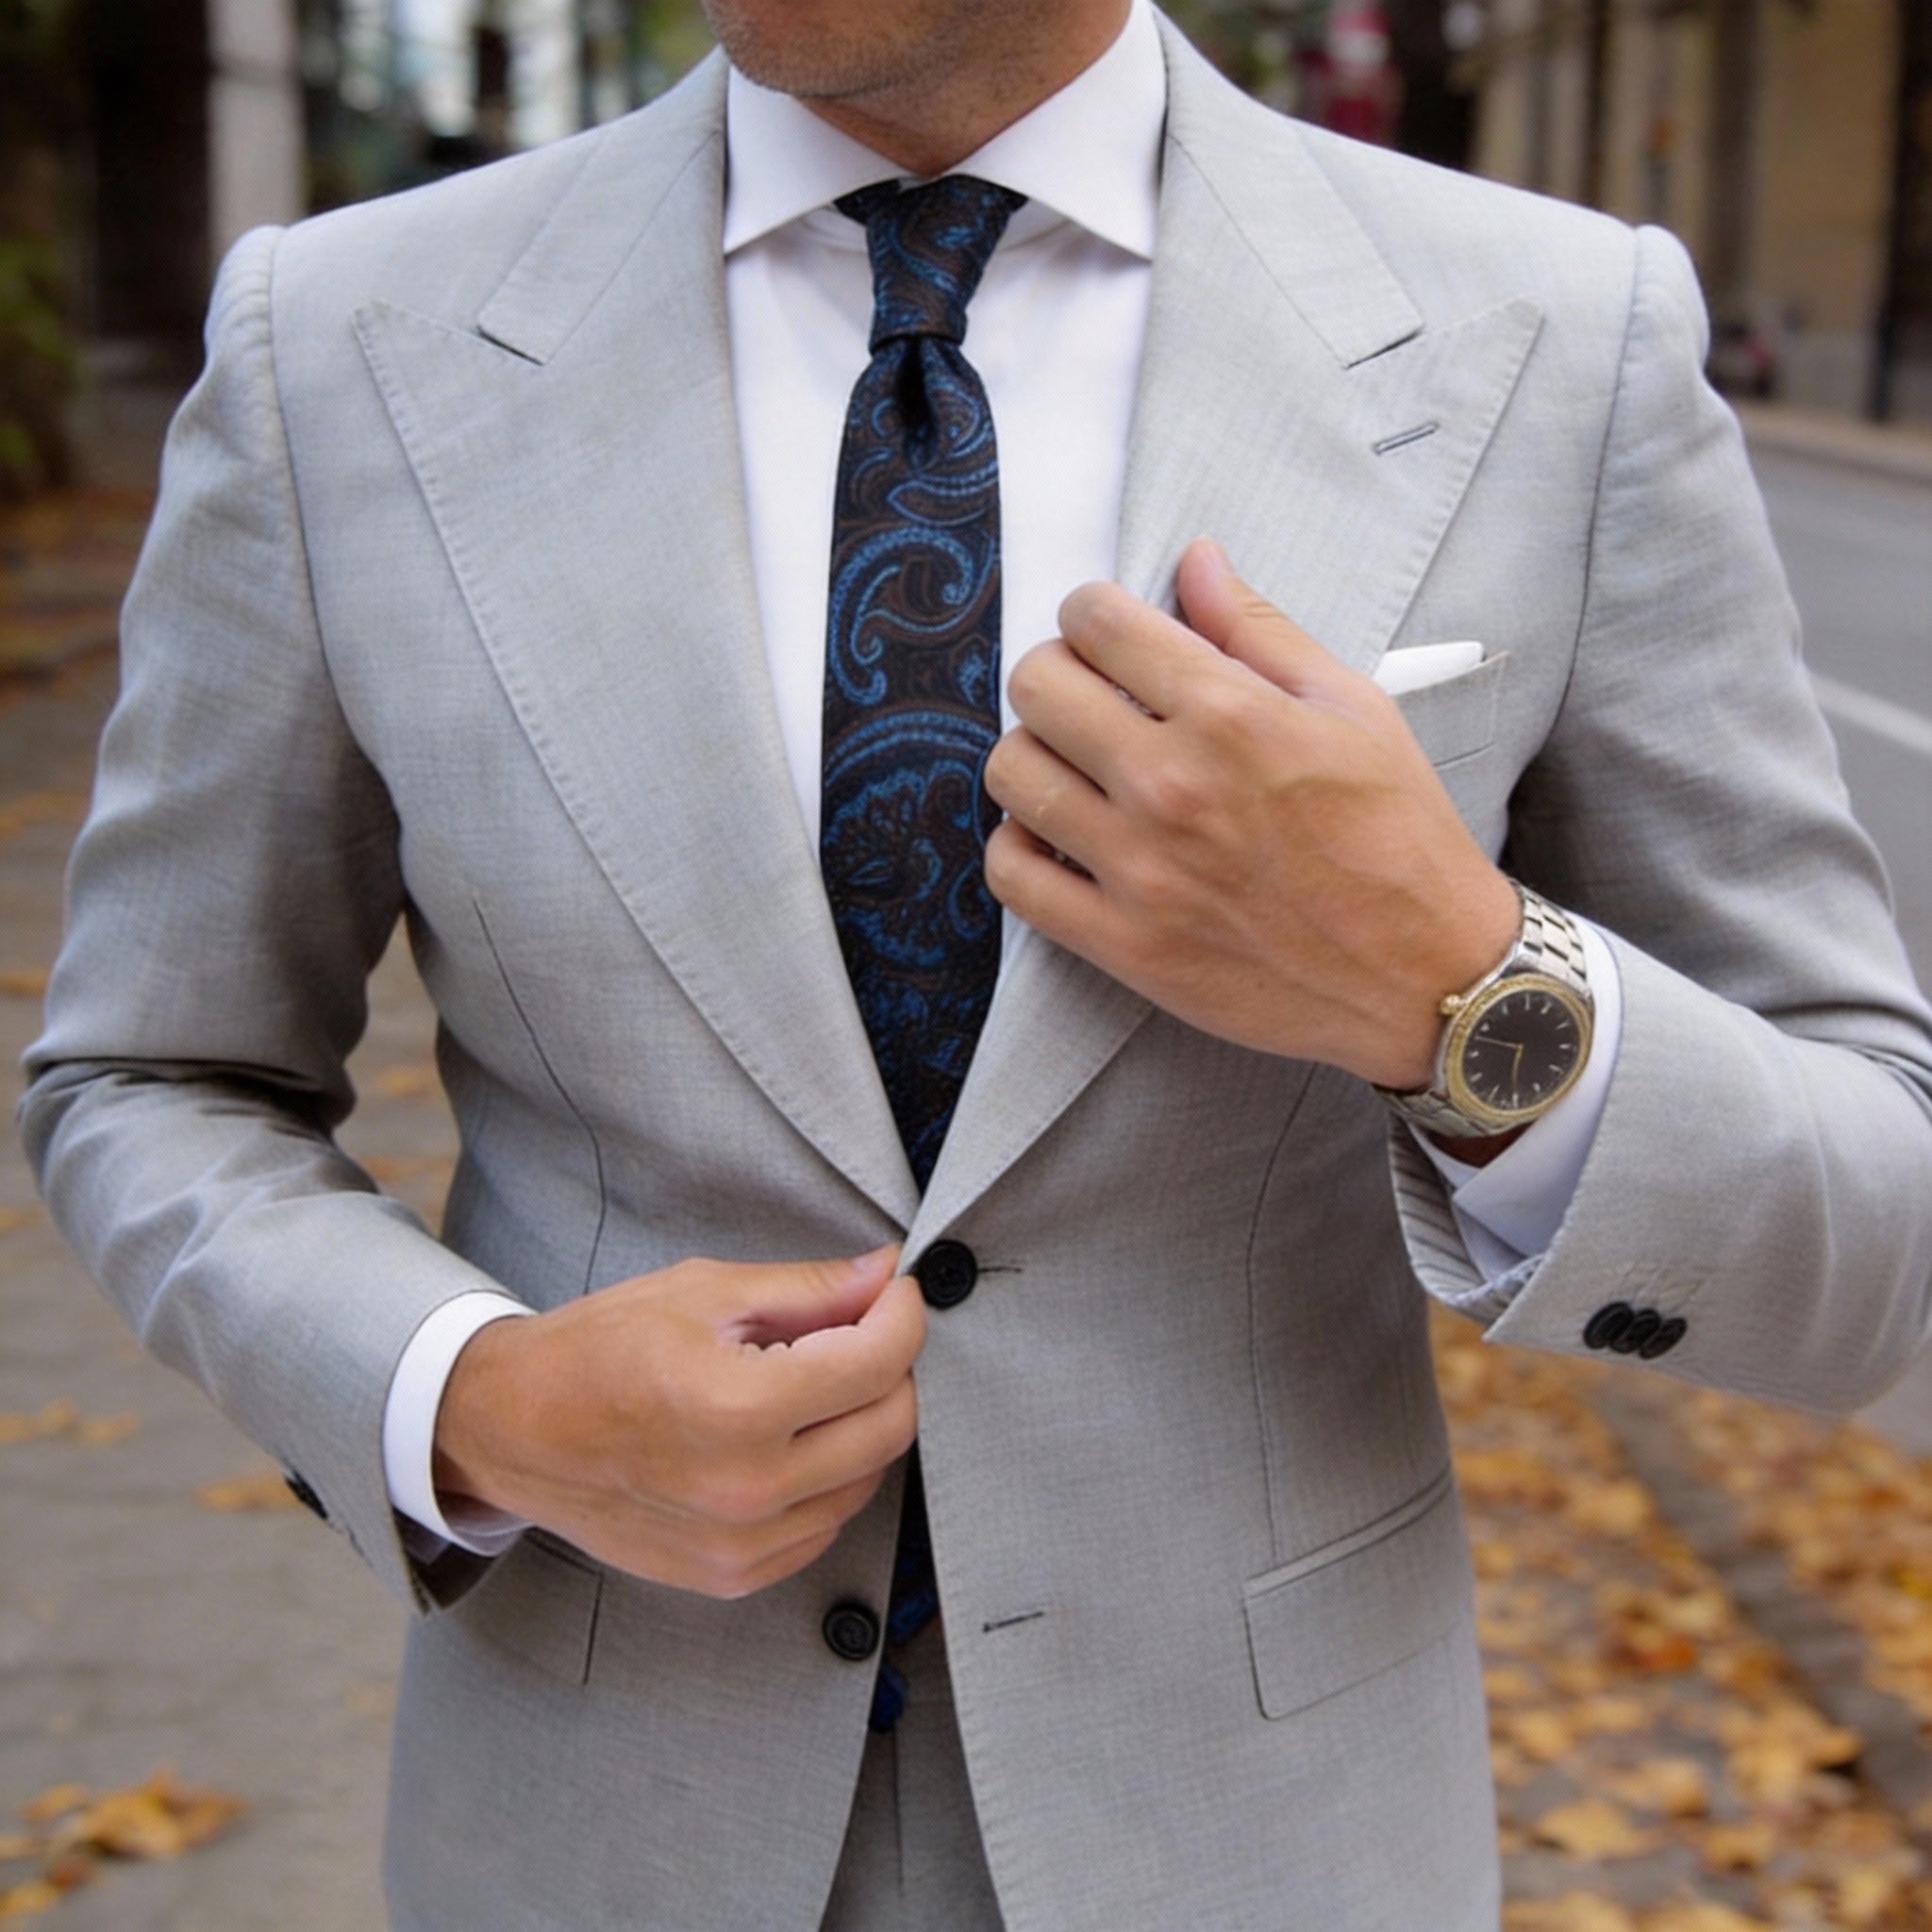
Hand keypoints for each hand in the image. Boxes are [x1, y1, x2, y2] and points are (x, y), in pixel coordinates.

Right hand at [432, 1247, 924, 1598]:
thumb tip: (884, 1275)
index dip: (901, 1314)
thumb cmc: (598, 1349)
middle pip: (890, 1426)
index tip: (894, 1293)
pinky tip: (787, 1439)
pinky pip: (824, 1524)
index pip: (878, 1363)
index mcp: (739, 1408)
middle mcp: (747, 1489)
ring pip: (866, 1479)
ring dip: (861, 1424)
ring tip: (811, 1383)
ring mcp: (741, 1545)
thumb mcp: (704, 1292)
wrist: (514, 1428)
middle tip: (859, 1330)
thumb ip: (808, 1289)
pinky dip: (828, 1477)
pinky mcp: (732, 1575)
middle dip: (891, 1367)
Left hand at [983, 538, 1519, 1090]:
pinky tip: (1060, 837)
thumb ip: (1259, 630)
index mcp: (1231, 715)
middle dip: (1056, 672)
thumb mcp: (1353, 708)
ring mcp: (1140, 870)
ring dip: (1034, 754)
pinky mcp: (1124, 944)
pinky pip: (1013, 875)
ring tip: (1075, 766)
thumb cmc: (1399, 838)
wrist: (1425, 975)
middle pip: (1037, 687)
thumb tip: (1195, 560)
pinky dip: (1020, 846)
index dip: (1093, 612)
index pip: (1098, 622)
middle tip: (1089, 695)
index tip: (1109, 633)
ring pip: (1014, 774)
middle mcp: (1172, 786)